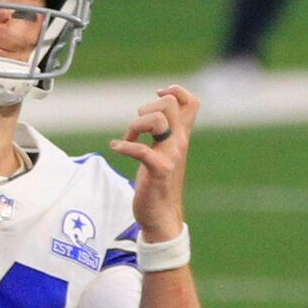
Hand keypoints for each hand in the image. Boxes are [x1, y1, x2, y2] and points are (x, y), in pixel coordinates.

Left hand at [111, 84, 196, 239]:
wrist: (163, 215)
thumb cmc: (160, 181)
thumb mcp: (167, 151)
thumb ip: (167, 131)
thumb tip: (158, 110)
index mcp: (182, 136)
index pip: (192, 102)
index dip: (175, 91)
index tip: (156, 100)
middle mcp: (180, 142)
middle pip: (169, 104)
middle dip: (146, 108)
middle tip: (137, 129)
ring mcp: (171, 156)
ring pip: (157, 120)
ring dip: (135, 125)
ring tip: (128, 140)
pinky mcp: (158, 170)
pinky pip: (141, 150)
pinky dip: (124, 146)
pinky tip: (115, 148)